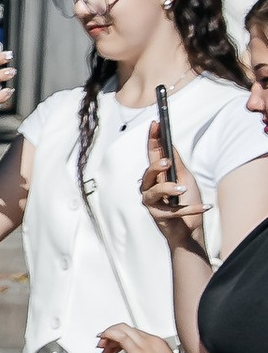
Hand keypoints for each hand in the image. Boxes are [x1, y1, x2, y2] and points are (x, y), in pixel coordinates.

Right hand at [139, 121, 206, 251]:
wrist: (191, 228)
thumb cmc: (187, 201)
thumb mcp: (185, 178)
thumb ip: (177, 164)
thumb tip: (170, 144)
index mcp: (158, 176)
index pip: (152, 154)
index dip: (152, 139)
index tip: (155, 124)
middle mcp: (150, 187)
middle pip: (148, 173)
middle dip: (156, 167)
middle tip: (167, 163)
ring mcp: (152, 202)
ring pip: (153, 192)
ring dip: (169, 189)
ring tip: (183, 190)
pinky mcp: (158, 216)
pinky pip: (173, 210)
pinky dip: (191, 208)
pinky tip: (205, 207)